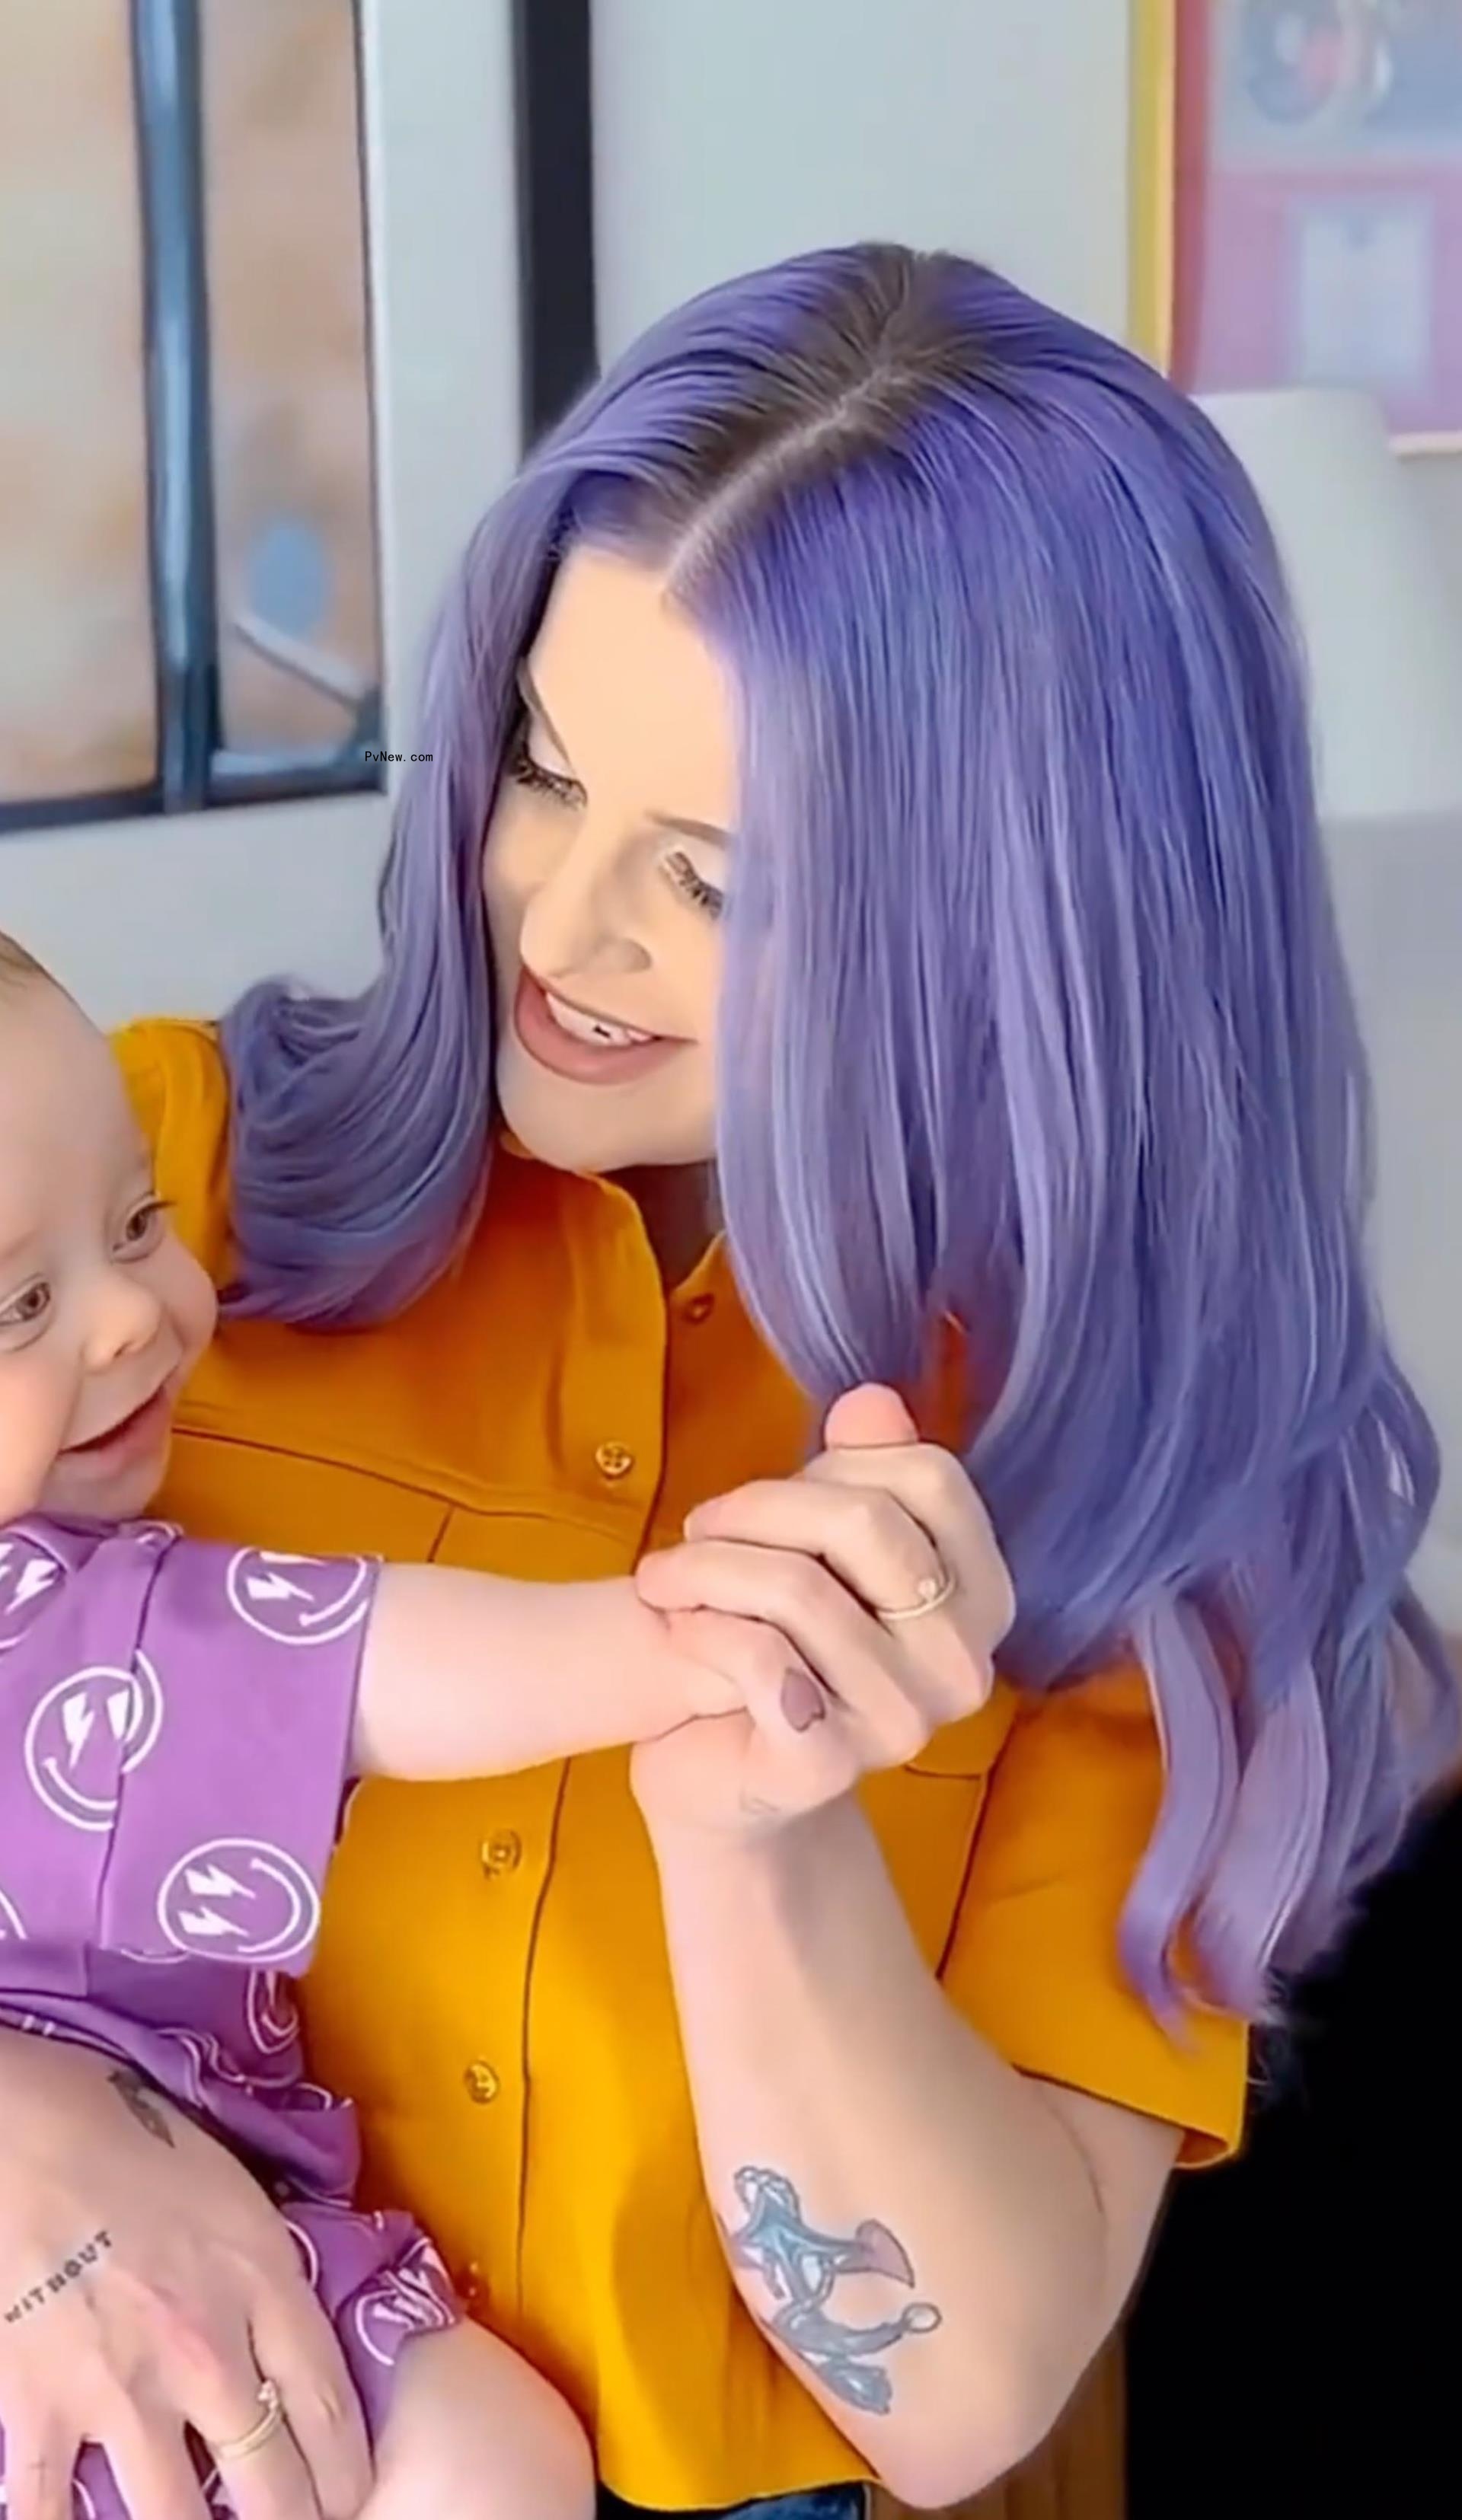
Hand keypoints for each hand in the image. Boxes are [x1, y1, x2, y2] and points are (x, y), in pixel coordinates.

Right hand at [0, 2029, 369, 2519]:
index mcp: (261, 2284)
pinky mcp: (39, 2408)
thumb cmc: (129, 2136)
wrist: (24, 2125)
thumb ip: (268, 2272)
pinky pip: (51, 2511)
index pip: (328, 2410)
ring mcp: (121, 2391)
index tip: (355, 2502)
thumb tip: (292, 2334)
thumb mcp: (234, 2192)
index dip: (348, 2474)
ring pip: (179, 2519)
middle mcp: (205, 2352)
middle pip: (272, 2484)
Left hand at [630, 1385, 1013, 1840]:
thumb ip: (857, 1472)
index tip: (769, 1494)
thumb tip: (873, 1400)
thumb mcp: (816, 1547)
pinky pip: (759, 1660)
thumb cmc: (777, 1644)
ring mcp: (902, 1722)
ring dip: (705, 1568)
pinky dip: (701, 1629)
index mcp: (980, 1599)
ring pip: (797, 1588)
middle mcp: (961, 1665)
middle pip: (862, 1522)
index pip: (930, 1477)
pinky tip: (679, 1631)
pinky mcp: (826, 1767)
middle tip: (695, 1531)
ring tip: (666, 1579)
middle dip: (756, 1509)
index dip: (834, 1464)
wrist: (719, 1771)